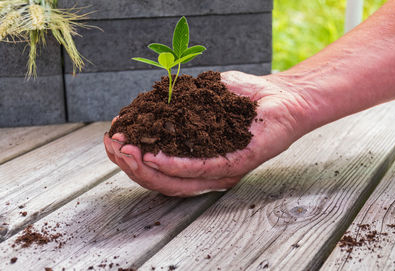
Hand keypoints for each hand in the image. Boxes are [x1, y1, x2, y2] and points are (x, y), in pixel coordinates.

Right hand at [103, 71, 310, 196]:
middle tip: (114, 146)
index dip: (129, 154)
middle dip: (130, 164)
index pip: (155, 166)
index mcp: (193, 158)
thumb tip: (138, 110)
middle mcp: (204, 170)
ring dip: (146, 167)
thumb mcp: (198, 97)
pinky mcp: (235, 165)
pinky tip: (153, 156)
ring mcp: (219, 171)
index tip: (112, 136)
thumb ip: (172, 105)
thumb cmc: (243, 97)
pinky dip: (174, 165)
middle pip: (159, 179)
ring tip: (126, 151)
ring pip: (175, 181)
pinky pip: (201, 170)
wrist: (282, 95)